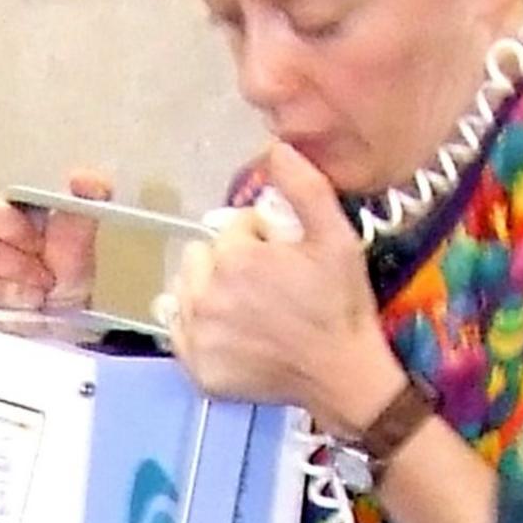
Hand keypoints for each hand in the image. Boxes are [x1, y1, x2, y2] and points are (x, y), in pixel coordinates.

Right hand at [0, 166, 110, 313]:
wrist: (62, 321)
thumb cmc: (61, 274)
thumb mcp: (80, 233)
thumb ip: (88, 197)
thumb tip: (83, 178)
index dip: (14, 228)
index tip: (41, 245)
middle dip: (16, 263)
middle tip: (43, 276)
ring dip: (9, 287)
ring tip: (34, 295)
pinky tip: (16, 307)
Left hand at [167, 143, 393, 428]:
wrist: (342, 374)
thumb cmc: (340, 305)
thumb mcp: (335, 236)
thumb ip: (304, 187)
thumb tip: (277, 148)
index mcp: (235, 259)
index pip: (231, 230)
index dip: (259, 239)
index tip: (283, 257)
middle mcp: (208, 297)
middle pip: (200, 258)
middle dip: (227, 262)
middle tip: (264, 284)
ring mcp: (200, 337)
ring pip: (185, 291)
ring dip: (209, 292)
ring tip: (247, 308)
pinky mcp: (199, 369)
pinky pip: (179, 332)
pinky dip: (199, 329)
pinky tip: (231, 332)